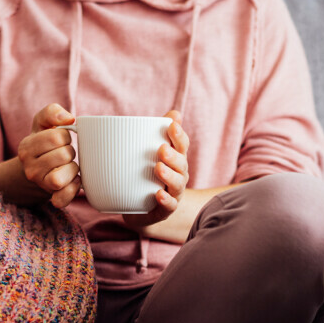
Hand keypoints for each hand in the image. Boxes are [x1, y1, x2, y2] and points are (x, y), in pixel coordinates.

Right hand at [18, 103, 80, 207]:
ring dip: (72, 170)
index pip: (57, 137)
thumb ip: (51, 112)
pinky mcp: (52, 199)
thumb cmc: (44, 144)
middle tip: (65, 154)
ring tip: (69, 166)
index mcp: (26, 147)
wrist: (37, 171)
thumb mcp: (43, 124)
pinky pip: (62, 199)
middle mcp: (30, 168)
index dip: (65, 136)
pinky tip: (74, 181)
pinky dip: (73, 190)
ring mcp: (40, 185)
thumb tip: (69, 118)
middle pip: (63, 155)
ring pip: (60, 178)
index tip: (62, 139)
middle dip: (70, 152)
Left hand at [123, 110, 189, 228]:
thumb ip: (158, 133)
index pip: (182, 145)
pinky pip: (169, 206)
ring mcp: (173, 193)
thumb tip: (174, 112)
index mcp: (176, 159)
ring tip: (158, 168)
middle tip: (161, 149)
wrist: (141, 209)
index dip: (178, 135)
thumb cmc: (148, 175)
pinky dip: (166, 200)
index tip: (171, 125)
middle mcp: (179, 175)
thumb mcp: (151, 153)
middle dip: (173, 156)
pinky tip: (159, 194)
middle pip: (181, 164)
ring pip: (177, 184)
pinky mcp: (165, 210)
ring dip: (169, 175)